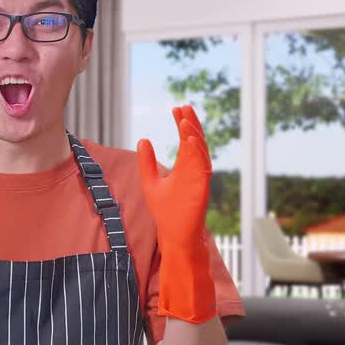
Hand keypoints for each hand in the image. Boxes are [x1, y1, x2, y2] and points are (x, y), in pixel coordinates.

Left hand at [136, 105, 216, 323]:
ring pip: (199, 152)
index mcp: (185, 167)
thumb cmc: (166, 213)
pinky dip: (196, 153)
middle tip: (183, 107)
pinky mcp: (201, 189)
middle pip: (195, 141)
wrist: (175, 237)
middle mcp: (194, 171)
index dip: (182, 123)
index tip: (176, 108)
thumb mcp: (150, 182)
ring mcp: (199, 179)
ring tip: (185, 119)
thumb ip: (147, 162)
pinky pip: (201, 167)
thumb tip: (143, 139)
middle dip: (190, 123)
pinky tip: (190, 139)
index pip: (185, 140)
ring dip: (193, 134)